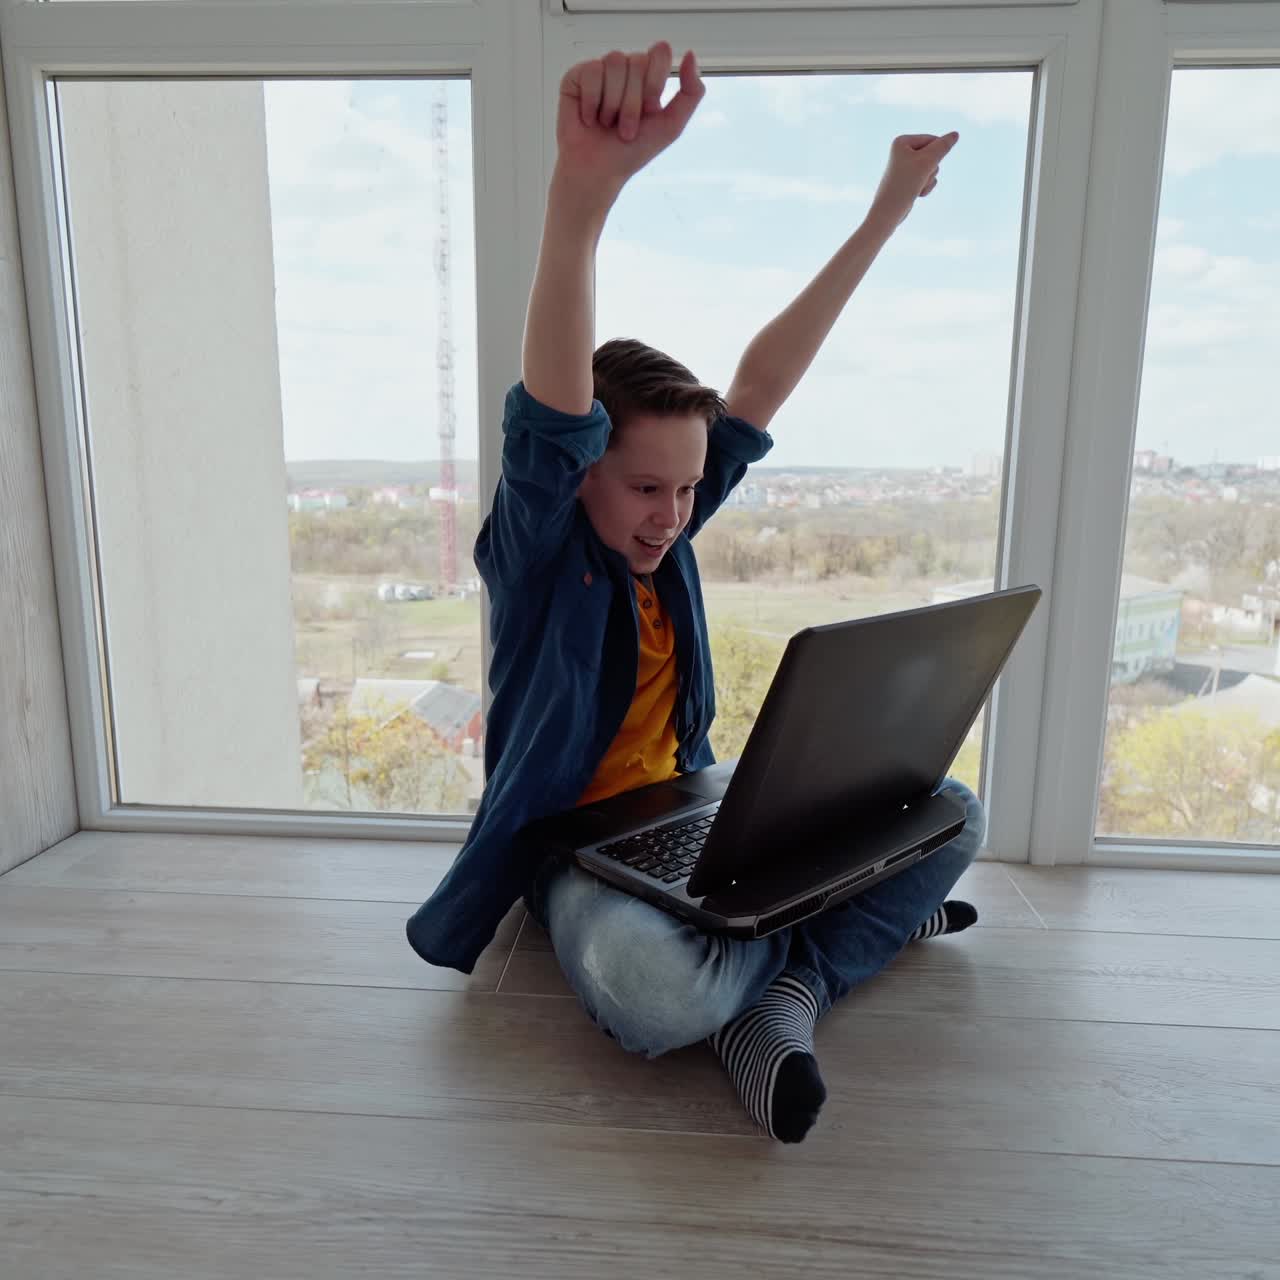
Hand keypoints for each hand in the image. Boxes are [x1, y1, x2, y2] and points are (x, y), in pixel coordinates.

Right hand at [555, 41, 704, 190]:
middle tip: (626, 128)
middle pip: (637, 60)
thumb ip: (691, 92)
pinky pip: (591, 71)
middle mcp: (625, 69)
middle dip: (633, 101)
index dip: (654, 84)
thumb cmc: (631, 151)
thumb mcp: (672, 125)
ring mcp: (601, 71)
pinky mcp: (577, 76)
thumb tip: (690, 54)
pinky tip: (589, 118)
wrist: (598, 171)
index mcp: (648, 76)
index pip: (659, 53)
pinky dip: (592, 101)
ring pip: (615, 62)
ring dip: (613, 103)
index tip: (649, 112)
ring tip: (607, 124)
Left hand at [867, 131, 959, 231]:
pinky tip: (916, 194)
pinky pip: (926, 179)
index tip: (921, 167)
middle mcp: (902, 152)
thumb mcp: (927, 162)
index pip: (932, 140)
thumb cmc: (904, 184)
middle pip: (932, 155)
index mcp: (902, 141)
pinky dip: (925, 187)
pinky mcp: (908, 180)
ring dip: (928, 180)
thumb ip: (943, 147)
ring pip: (931, 169)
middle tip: (916, 178)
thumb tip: (955, 134)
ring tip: (915, 187)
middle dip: (930, 169)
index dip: (935, 155)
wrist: (889, 212)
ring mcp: (906, 167)